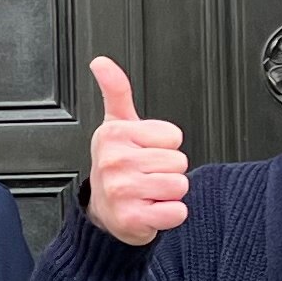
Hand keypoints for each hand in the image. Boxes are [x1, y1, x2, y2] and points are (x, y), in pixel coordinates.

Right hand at [85, 56, 189, 245]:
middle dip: (168, 171)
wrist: (103, 212)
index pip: (173, 137)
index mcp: (114, 135)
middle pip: (179, 162)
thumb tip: (101, 62)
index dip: (165, 146)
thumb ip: (115, 90)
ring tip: (147, 193)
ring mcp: (121, 191)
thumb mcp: (117, 124)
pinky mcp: (131, 219)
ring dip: (169, 194)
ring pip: (180, 186)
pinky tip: (150, 210)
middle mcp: (114, 161)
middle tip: (146, 175)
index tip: (144, 152)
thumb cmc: (116, 166)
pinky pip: (176, 212)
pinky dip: (170, 215)